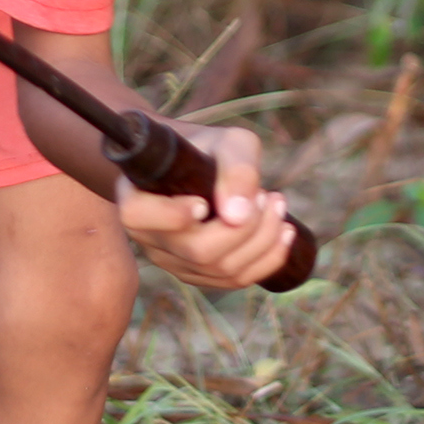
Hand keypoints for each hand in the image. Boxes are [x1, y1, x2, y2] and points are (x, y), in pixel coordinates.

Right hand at [114, 124, 296, 290]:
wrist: (199, 167)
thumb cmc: (208, 149)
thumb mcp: (227, 142)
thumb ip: (235, 169)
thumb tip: (239, 214)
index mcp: (138, 197)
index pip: (138, 217)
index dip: (172, 215)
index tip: (204, 201)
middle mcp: (150, 238)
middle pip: (196, 251)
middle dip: (245, 227)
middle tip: (267, 195)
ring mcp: (175, 262)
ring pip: (221, 270)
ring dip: (263, 240)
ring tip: (277, 205)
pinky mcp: (200, 275)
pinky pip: (236, 280)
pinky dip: (269, 259)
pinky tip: (285, 233)